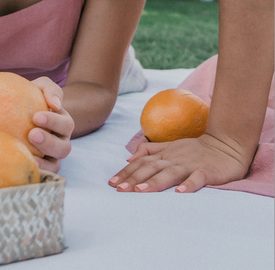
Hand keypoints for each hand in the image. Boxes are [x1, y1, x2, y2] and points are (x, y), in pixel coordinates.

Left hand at [28, 77, 73, 172]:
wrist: (18, 113)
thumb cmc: (31, 98)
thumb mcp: (40, 87)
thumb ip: (49, 88)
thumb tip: (56, 103)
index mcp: (62, 124)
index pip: (64, 124)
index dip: (53, 122)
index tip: (36, 117)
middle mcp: (60, 142)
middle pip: (63, 148)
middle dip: (49, 142)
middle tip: (32, 135)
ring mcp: (51, 158)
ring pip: (55, 165)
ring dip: (44, 163)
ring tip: (29, 156)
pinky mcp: (41, 169)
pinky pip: (42, 176)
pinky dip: (36, 174)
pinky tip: (22, 167)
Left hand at [108, 133, 249, 192]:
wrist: (226, 144)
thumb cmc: (195, 150)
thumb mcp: (170, 147)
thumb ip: (150, 151)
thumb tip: (129, 158)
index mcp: (165, 154)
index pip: (142, 162)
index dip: (127, 172)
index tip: (112, 183)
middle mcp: (174, 158)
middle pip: (151, 168)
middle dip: (134, 179)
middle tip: (120, 190)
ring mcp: (190, 165)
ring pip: (170, 172)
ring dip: (155, 182)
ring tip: (141, 191)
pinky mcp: (207, 172)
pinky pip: (197, 178)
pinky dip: (188, 185)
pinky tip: (180, 193)